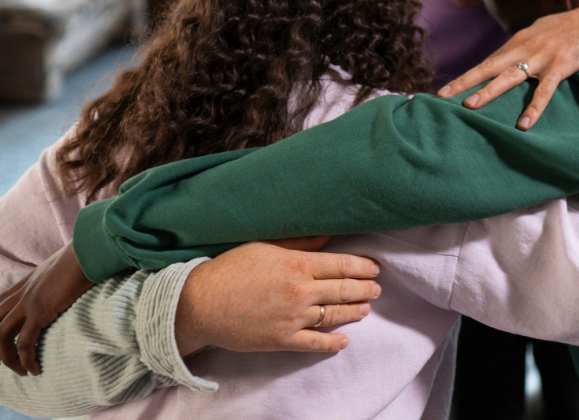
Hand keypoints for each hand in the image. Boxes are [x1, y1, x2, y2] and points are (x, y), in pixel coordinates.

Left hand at [0, 242, 94, 375]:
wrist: (89, 250)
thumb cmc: (86, 254)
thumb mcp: (68, 265)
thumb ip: (64, 275)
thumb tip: (79, 278)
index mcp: (28, 281)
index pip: (2, 303)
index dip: (2, 322)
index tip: (15, 337)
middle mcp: (22, 292)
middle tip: (14, 357)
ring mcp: (27, 302)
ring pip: (0, 335)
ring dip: (7, 357)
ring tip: (22, 370)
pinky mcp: (39, 312)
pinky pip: (24, 343)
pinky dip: (26, 360)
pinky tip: (35, 369)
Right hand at [175, 239, 381, 355]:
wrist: (201, 302)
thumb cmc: (231, 269)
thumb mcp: (266, 246)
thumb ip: (300, 242)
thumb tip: (328, 235)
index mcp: (298, 265)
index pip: (342, 265)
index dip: (363, 267)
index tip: (374, 268)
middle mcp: (301, 292)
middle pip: (344, 290)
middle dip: (365, 289)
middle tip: (377, 288)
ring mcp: (293, 318)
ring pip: (335, 316)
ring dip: (355, 312)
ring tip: (366, 309)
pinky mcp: (282, 340)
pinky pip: (315, 343)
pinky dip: (333, 343)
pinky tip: (345, 341)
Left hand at [437, 2, 578, 129]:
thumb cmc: (567, 28)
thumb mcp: (538, 33)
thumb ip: (522, 46)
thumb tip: (505, 58)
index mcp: (518, 41)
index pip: (487, 61)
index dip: (466, 76)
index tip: (446, 90)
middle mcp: (525, 47)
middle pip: (489, 66)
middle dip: (465, 82)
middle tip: (443, 96)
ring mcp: (542, 57)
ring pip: (510, 76)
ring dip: (489, 91)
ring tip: (470, 106)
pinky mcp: (561, 66)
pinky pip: (545, 90)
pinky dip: (534, 108)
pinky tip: (524, 124)